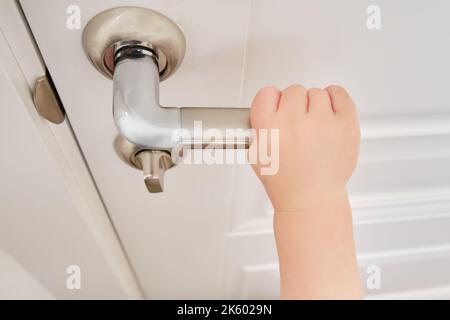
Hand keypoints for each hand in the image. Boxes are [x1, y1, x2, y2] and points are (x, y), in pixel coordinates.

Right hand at [250, 85, 359, 211]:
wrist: (311, 198)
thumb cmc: (285, 180)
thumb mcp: (256, 154)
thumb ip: (259, 125)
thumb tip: (270, 103)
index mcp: (269, 128)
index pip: (267, 93)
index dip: (273, 101)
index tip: (277, 108)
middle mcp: (294, 122)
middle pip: (293, 91)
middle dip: (295, 106)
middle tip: (298, 124)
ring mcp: (322, 122)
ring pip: (317, 93)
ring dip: (315, 106)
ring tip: (314, 125)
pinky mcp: (345, 124)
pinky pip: (339, 93)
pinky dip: (334, 99)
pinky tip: (329, 114)